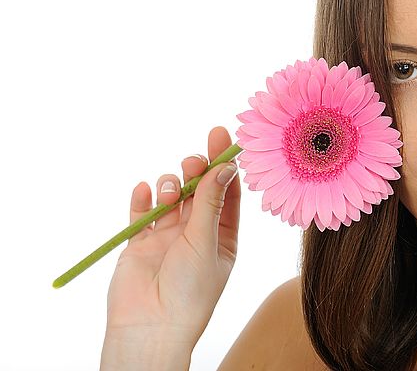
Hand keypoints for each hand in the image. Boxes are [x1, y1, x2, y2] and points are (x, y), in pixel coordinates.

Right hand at [104, 126, 240, 347]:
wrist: (150, 328)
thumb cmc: (189, 291)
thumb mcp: (206, 241)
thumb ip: (211, 202)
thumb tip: (226, 165)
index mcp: (222, 237)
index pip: (227, 193)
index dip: (225, 166)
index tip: (223, 139)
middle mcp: (196, 234)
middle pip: (198, 190)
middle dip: (196, 171)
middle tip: (194, 160)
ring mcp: (167, 238)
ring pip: (170, 198)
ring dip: (170, 186)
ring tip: (169, 190)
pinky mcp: (139, 244)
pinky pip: (141, 214)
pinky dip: (141, 198)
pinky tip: (143, 190)